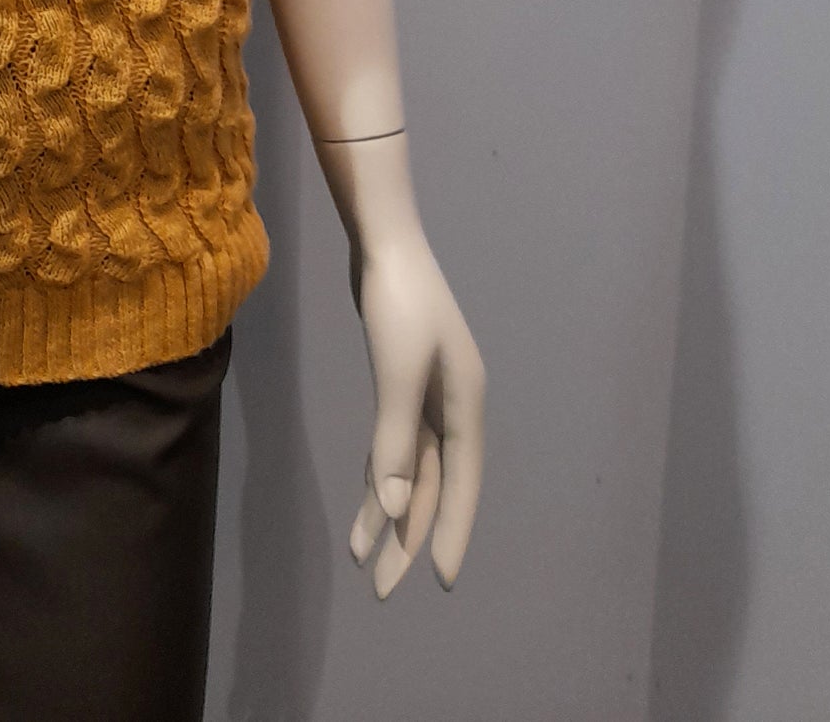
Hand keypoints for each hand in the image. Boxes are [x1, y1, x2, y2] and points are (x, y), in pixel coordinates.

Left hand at [346, 228, 484, 597]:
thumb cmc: (398, 300)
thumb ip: (396, 440)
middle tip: (383, 589)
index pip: (461, 484)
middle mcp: (453, 405)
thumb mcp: (398, 371)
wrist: (384, 240)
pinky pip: (395, 443)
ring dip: (387, 510)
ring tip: (362, 558)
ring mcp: (428, 394)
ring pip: (411, 468)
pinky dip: (380, 473)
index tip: (440, 580)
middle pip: (434, 484)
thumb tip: (396, 507)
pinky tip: (366, 502)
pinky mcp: (403, 382)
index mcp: (466, 404)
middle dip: (408, 535)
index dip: (452, 532)